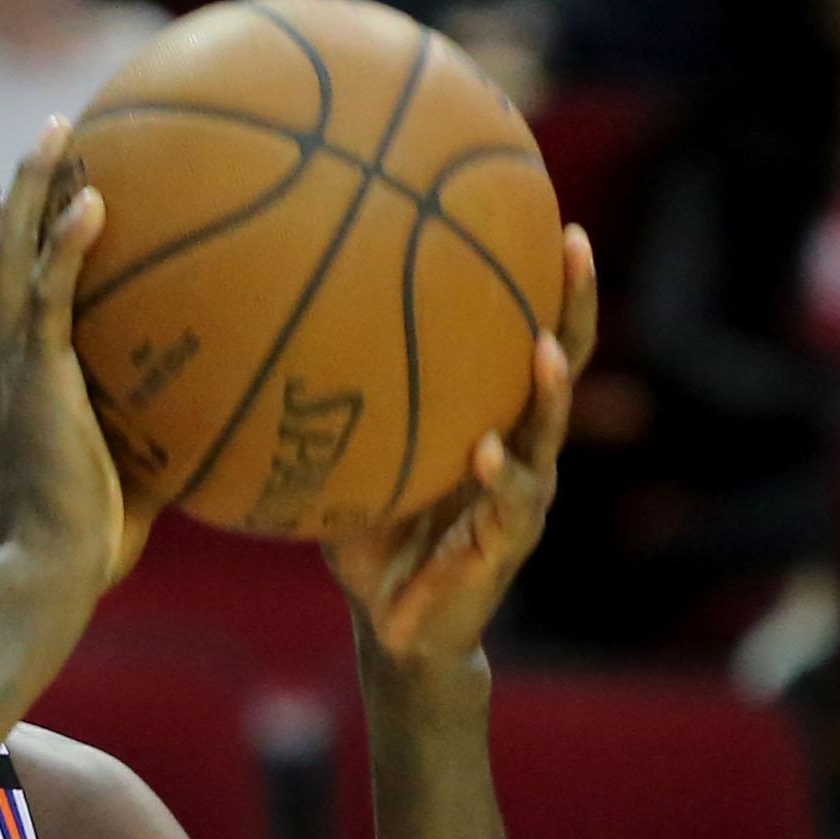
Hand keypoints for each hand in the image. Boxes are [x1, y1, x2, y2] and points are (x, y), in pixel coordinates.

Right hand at [0, 119, 150, 592]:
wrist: (53, 573)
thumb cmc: (93, 543)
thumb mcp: (135, 471)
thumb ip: (165, 430)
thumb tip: (230, 409)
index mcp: (24, 378)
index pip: (20, 290)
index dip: (34, 234)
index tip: (66, 186)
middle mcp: (9, 360)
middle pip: (6, 249)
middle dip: (29, 185)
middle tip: (62, 129)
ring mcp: (17, 365)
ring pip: (15, 252)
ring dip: (38, 185)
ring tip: (66, 128)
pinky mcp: (37, 378)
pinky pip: (51, 294)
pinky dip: (68, 242)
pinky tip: (96, 198)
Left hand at [325, 223, 597, 670]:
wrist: (391, 626)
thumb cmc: (371, 533)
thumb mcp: (351, 459)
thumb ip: (333, 408)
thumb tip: (267, 335)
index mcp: (491, 415)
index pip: (525, 332)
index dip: (540, 278)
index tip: (541, 212)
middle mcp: (518, 444)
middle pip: (562, 360)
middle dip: (572, 303)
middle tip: (571, 244)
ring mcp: (520, 493)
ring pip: (547, 430)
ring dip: (551, 388)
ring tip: (543, 347)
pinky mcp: (507, 542)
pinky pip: (512, 502)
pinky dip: (499, 474)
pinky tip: (486, 451)